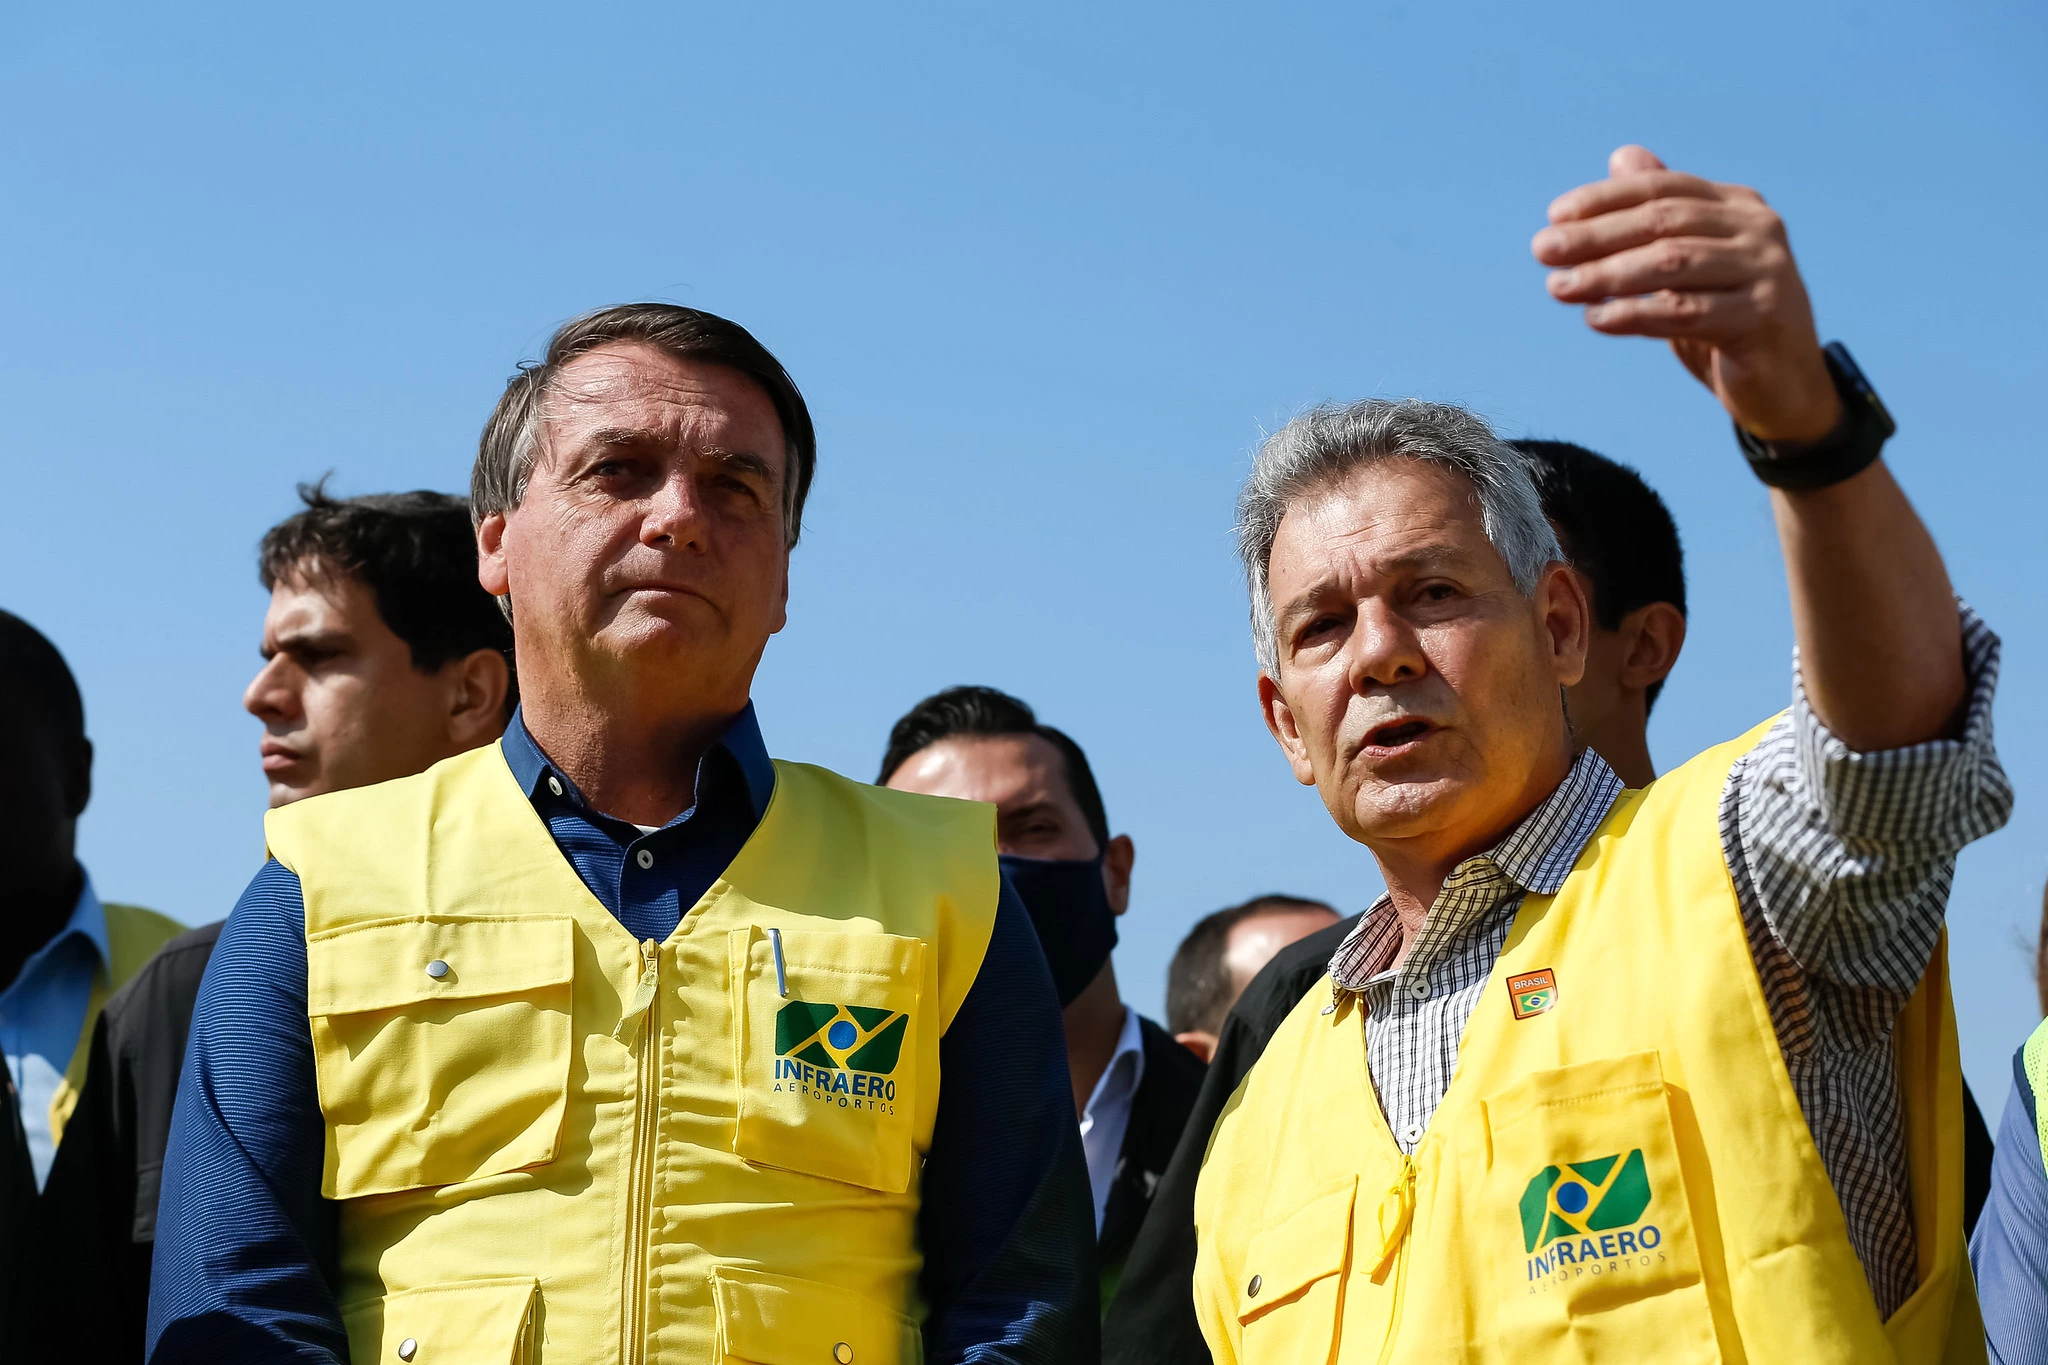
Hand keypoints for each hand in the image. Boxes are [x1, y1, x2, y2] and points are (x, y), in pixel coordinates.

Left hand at [1534, 146, 1840, 443]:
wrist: (1786, 386)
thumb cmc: (1728, 321)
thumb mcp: (1690, 265)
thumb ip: (1661, 215)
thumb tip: (1622, 156)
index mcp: (1739, 207)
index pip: (1663, 190)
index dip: (1606, 200)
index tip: (1554, 216)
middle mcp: (1759, 229)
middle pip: (1663, 222)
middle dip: (1597, 236)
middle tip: (1543, 250)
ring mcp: (1766, 272)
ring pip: (1672, 263)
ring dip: (1607, 274)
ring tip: (1558, 287)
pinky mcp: (1762, 318)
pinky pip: (1686, 313)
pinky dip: (1635, 314)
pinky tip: (1595, 319)